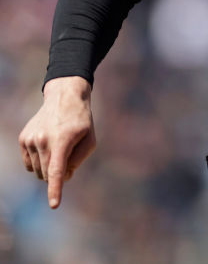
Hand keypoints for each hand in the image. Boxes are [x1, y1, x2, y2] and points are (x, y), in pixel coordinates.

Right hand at [19, 76, 96, 208]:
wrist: (63, 97)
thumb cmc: (81, 120)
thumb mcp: (89, 140)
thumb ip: (78, 161)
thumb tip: (64, 177)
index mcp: (61, 141)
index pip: (56, 171)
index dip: (55, 189)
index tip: (54, 205)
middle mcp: (42, 141)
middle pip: (46, 174)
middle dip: (57, 175)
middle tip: (69, 158)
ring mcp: (30, 140)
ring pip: (36, 171)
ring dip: (47, 168)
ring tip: (59, 149)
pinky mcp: (23, 139)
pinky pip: (29, 163)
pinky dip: (38, 163)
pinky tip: (47, 148)